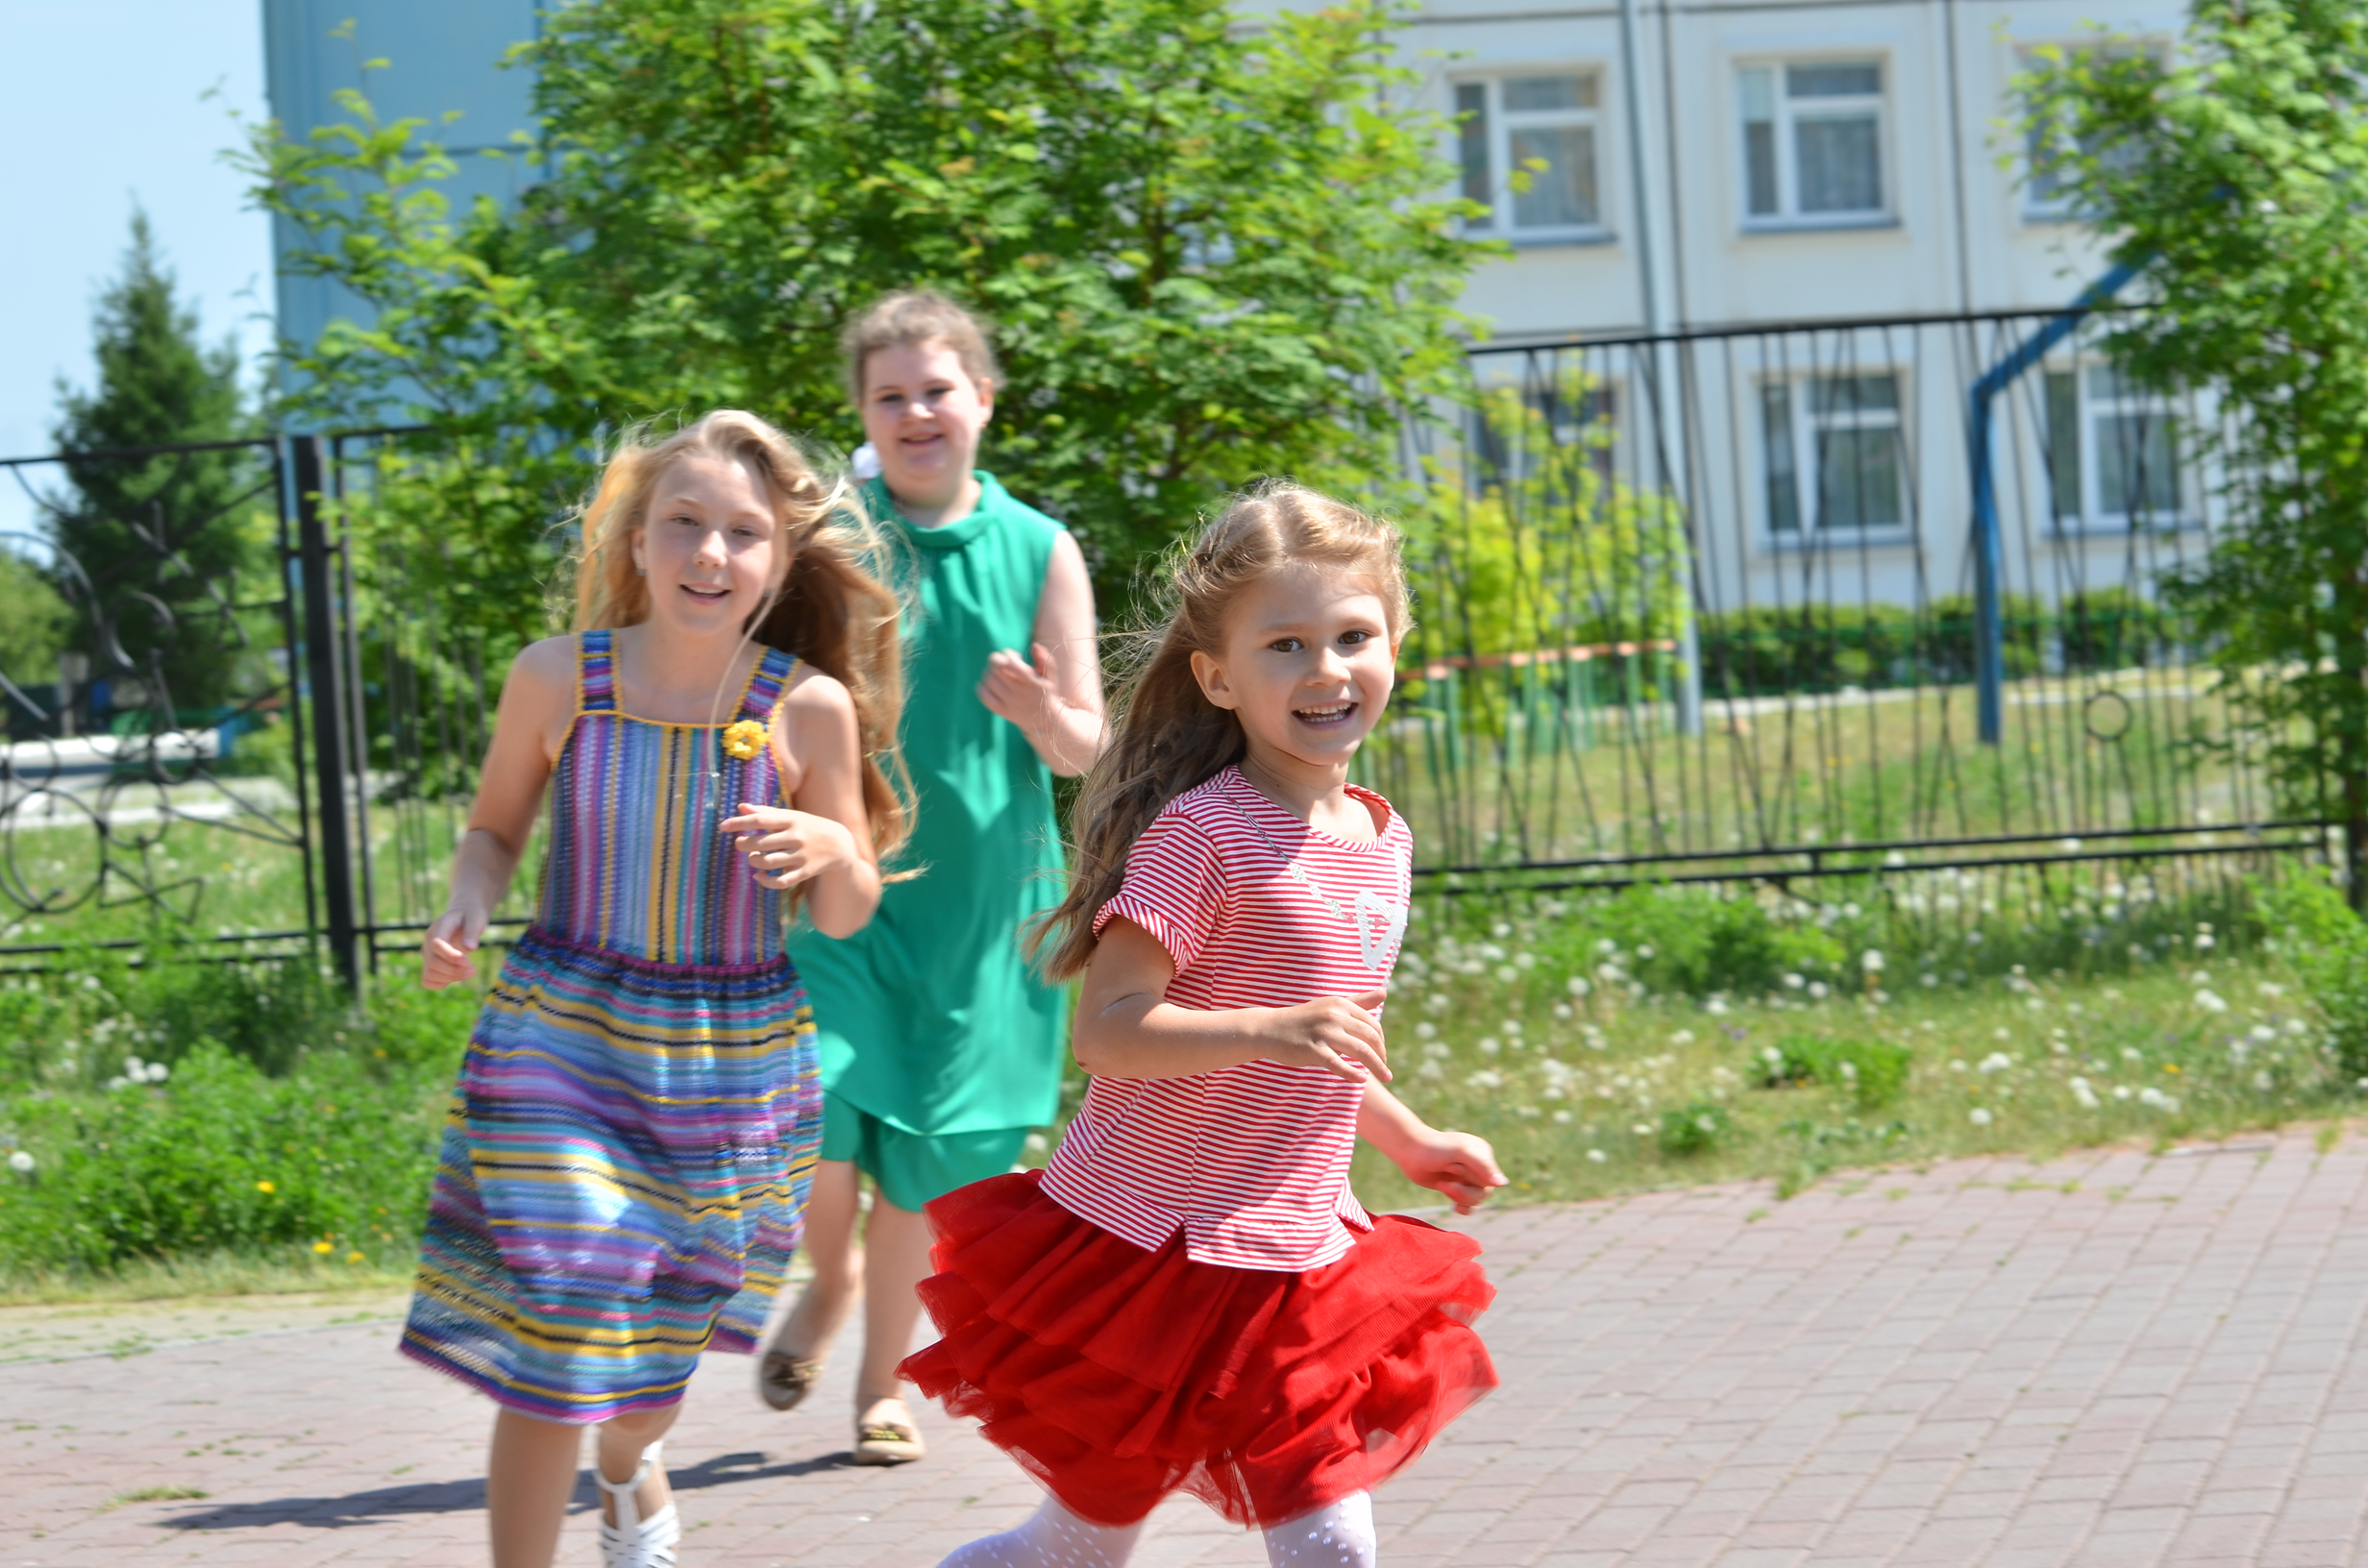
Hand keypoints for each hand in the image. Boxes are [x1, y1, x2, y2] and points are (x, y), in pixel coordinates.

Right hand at [422, 905, 485, 990]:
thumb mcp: (476, 918)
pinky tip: (457, 975)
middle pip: (432, 963)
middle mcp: (428, 941)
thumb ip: (473, 931)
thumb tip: (470, 949)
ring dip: (451, 978)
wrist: (462, 916)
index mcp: (439, 927)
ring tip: (469, 971)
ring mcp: (427, 954)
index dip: (450, 956)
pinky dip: (442, 983)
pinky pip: (428, 981)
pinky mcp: (429, 964)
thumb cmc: (471, 916)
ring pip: (429, 974)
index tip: (467, 961)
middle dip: (455, 971)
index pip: (436, 945)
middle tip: (473, 970)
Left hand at [721, 802, 850, 888]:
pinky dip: (766, 881)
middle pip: (761, 842)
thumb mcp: (790, 816)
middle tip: (740, 844)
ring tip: (752, 857)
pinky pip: (781, 882)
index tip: (723, 826)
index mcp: (791, 820)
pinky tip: (758, 876)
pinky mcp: (805, 872)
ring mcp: (801, 856)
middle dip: (744, 844)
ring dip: (754, 860)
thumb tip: (740, 807)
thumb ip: (765, 812)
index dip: (740, 823)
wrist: (839, 844)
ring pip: (769, 862)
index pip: (761, 819)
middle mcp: (796, 837)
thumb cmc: (808, 827)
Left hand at [977, 644, 1061, 732]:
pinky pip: (984, 696)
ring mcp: (1009, 702)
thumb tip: (1035, 646)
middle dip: (997, 660)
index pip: (1010, 663)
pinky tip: (990, 684)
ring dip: (990, 672)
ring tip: (999, 674)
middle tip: (1004, 664)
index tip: (1015, 656)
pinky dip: (982, 687)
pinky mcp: (1002, 711)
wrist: (1044, 720)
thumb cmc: (1046, 692)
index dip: (1008, 654)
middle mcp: (1019, 692)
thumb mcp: (1051, 676)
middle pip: (996, 668)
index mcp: (1031, 681)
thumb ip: (1045, 659)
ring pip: (989, 680)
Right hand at [1255, 990, 1390, 1082]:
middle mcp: (1334, 1015)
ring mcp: (1323, 1032)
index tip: (1381, 1055)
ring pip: (1360, 1051)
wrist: (1270, 1029)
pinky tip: (1362, 1080)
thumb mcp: (1331, 1007)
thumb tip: (1384, 992)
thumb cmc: (1304, 1019)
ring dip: (1376, 1067)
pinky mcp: (1312, 1049)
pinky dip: (1352, 1073)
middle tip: (1384, 1070)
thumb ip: (1359, 1002)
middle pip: (1370, 1037)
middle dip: (1382, 1055)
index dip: (1381, 1042)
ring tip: (1385, 1078)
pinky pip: (1337, 1063)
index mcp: (1340, 1004)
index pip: (1372, 1024)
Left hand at [1390, 1128, 1505, 1214]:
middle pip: (1484, 1192)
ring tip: (1442, 1185)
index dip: (1472, 1179)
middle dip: (1463, 1191)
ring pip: (1476, 1200)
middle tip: (1444, 1182)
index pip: (1490, 1179)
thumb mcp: (1460, 1152)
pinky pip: (1469, 1206)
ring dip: (1459, 1197)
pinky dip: (1463, 1208)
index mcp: (1483, 1153)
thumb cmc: (1434, 1148)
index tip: (1451, 1167)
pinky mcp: (1456, 1188)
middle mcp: (1478, 1166)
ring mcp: (1467, 1178)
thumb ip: (1482, 1166)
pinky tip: (1453, 1207)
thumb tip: (1503, 1184)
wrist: (1409, 1152)